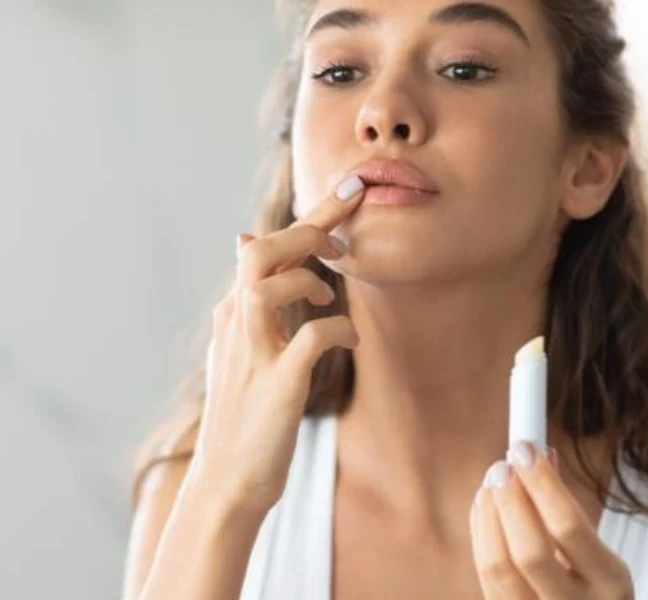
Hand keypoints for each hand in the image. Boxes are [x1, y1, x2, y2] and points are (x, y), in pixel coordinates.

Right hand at [189, 175, 365, 513]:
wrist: (227, 479)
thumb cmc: (246, 414)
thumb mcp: (245, 348)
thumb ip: (253, 299)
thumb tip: (246, 241)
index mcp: (235, 313)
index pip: (266, 247)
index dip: (311, 216)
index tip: (350, 188)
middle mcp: (237, 324)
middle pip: (261, 251)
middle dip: (308, 229)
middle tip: (342, 242)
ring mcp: (253, 352)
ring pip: (268, 282)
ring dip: (308, 277)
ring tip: (333, 295)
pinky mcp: (277, 383)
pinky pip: (310, 338)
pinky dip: (337, 331)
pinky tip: (349, 342)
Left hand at [470, 441, 633, 599]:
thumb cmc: (595, 590)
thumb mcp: (600, 556)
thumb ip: (570, 510)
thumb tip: (536, 456)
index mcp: (609, 583)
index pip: (569, 528)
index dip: (542, 484)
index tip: (526, 450)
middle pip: (529, 553)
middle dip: (510, 501)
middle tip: (501, 466)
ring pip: (498, 569)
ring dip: (488, 517)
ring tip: (490, 485)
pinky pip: (486, 580)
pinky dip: (481, 537)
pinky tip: (484, 510)